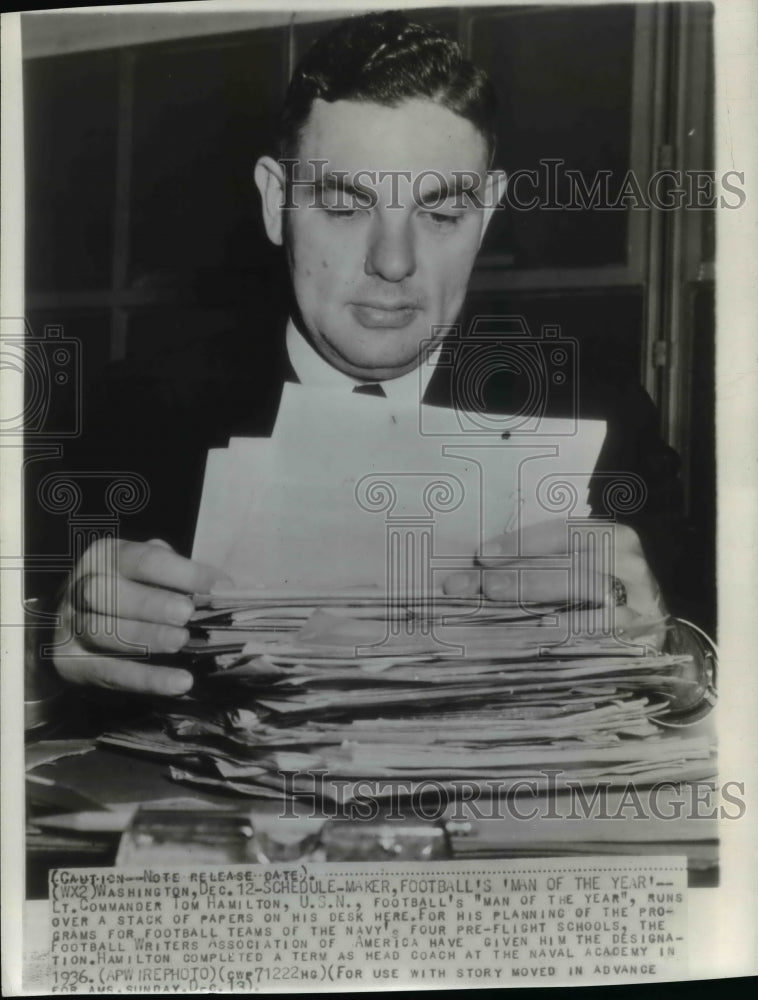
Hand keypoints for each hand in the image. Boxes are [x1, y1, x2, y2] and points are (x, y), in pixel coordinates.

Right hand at [52, 538, 229, 694]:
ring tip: (181, 642)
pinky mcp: (72, 664)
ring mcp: (71, 626)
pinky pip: (110, 672)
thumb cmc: (125, 592)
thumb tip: (223, 585)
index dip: (182, 572)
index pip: (143, 559)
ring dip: (145, 637)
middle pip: (107, 592)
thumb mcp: (144, 572)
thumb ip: (177, 574)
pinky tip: (180, 682)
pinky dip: (147, 679)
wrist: (67, 627)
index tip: (219, 587)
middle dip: (149, 603)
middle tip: (186, 614)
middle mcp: (82, 587)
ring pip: (102, 631)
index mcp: (106, 556)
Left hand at [443, 519, 666, 637]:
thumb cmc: (605, 597)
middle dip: (516, 570)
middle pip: (566, 560)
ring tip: (496, 594)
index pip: (562, 533)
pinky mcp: (641, 632)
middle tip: (478, 581)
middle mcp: (629, 563)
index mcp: (614, 537)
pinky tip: (537, 626)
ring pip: (582, 584)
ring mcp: (638, 598)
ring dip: (534, 588)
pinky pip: (601, 625)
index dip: (521, 542)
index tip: (482, 554)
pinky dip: (567, 624)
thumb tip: (484, 566)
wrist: (655, 637)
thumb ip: (545, 563)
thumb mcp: (581, 570)